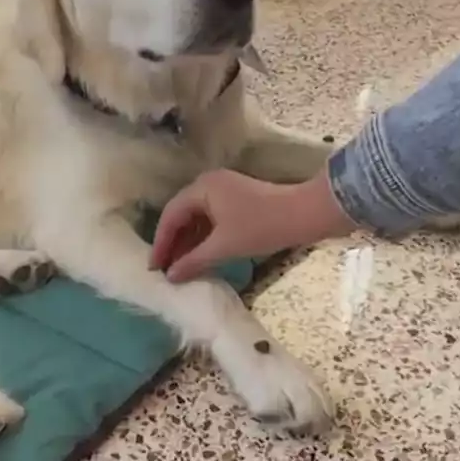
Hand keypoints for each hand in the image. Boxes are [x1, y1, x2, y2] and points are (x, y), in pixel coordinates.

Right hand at [150, 168, 356, 282]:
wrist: (306, 214)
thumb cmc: (262, 226)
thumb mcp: (225, 246)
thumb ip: (194, 260)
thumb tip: (171, 276)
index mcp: (201, 188)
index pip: (171, 215)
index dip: (161, 242)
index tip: (153, 267)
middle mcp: (209, 184)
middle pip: (182, 214)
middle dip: (173, 243)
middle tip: (165, 269)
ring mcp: (225, 191)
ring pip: (197, 218)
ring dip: (189, 242)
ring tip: (181, 267)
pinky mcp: (238, 201)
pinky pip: (212, 219)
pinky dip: (204, 238)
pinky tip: (201, 256)